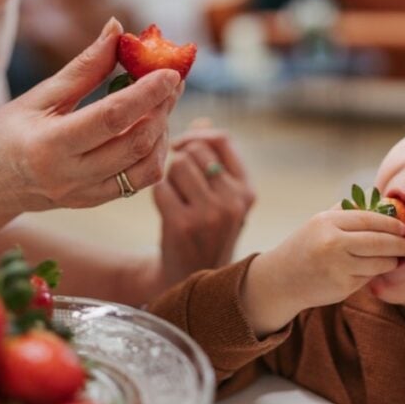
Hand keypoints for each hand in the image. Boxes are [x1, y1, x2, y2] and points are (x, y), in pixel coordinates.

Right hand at [0, 19, 182, 216]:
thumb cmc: (6, 132)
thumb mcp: (37, 96)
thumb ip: (82, 67)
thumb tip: (116, 28)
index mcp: (49, 146)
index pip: (111, 118)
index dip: (147, 93)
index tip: (171, 72)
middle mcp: (70, 176)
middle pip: (135, 143)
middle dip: (162, 108)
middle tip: (173, 81)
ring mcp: (86, 195)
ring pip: (146, 167)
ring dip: (163, 131)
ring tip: (163, 103)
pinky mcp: (96, 202)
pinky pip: (141, 181)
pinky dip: (155, 152)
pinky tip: (152, 128)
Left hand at [152, 122, 255, 285]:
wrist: (189, 280)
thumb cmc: (204, 233)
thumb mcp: (221, 199)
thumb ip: (215, 161)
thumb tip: (203, 123)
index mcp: (247, 191)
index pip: (222, 140)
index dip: (197, 136)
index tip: (182, 146)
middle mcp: (233, 201)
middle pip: (195, 150)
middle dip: (179, 158)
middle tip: (175, 178)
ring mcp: (209, 214)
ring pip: (177, 165)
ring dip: (167, 176)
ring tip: (173, 196)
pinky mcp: (183, 225)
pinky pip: (160, 187)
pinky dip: (157, 193)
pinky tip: (165, 209)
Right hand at [241, 209, 404, 336]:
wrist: (281, 279)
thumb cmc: (306, 246)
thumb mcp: (320, 222)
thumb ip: (348, 212)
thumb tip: (383, 206)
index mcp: (327, 222)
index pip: (368, 219)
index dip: (390, 223)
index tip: (403, 226)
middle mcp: (332, 244)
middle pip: (379, 241)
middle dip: (399, 244)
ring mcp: (337, 267)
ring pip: (378, 263)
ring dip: (391, 261)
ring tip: (394, 258)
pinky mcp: (342, 287)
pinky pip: (368, 278)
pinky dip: (374, 274)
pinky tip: (372, 270)